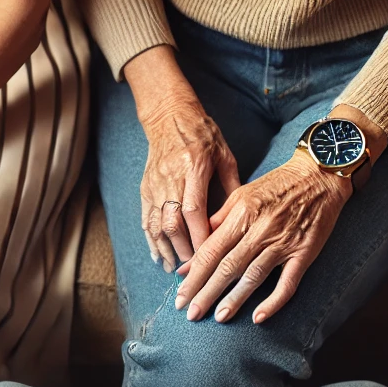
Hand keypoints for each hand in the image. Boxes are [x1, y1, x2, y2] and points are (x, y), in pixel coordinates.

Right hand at [138, 94, 239, 270]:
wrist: (169, 116)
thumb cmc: (203, 134)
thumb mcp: (224, 155)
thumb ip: (232, 186)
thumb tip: (242, 218)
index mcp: (194, 168)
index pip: (194, 210)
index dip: (199, 236)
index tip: (209, 257)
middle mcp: (171, 178)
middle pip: (173, 223)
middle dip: (183, 250)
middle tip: (195, 270)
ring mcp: (155, 185)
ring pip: (157, 225)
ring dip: (166, 250)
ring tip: (175, 270)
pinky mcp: (145, 189)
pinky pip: (146, 220)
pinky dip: (152, 241)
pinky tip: (159, 257)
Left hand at [175, 155, 349, 323]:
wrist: (319, 175)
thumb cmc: (277, 185)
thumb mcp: (241, 195)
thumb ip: (217, 222)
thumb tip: (194, 252)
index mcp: (241, 214)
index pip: (211, 251)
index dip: (194, 276)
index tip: (180, 295)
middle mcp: (260, 230)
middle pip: (228, 267)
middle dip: (206, 293)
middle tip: (191, 314)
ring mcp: (283, 243)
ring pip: (253, 276)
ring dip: (235, 299)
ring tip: (219, 317)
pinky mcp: (304, 253)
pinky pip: (288, 282)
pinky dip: (274, 301)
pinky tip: (259, 317)